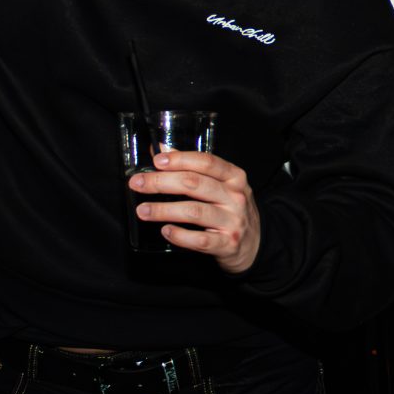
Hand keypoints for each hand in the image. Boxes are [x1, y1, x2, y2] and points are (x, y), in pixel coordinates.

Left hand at [130, 150, 262, 272]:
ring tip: (143, 211)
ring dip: (163, 210)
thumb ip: (193, 168)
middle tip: (138, 184)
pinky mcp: (227, 244)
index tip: (157, 161)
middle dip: (161, 182)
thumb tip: (161, 149)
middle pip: (195, 184)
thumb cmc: (231, 209)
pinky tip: (165, 231)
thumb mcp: (220, 185)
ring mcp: (233, 221)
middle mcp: (235, 197)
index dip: (180, 159)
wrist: (255, 244)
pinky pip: (200, 240)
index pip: (206, 162)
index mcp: (234, 177)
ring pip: (194, 211)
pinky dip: (180, 235)